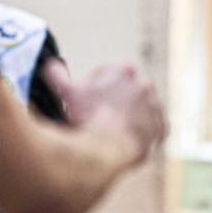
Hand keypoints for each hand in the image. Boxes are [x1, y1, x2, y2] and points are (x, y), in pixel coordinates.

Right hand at [45, 63, 164, 167]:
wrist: (106, 148)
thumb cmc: (86, 117)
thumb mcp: (67, 92)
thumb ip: (57, 74)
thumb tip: (50, 64)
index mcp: (125, 70)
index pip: (111, 76)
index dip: (97, 89)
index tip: (90, 103)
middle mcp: (146, 85)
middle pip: (128, 93)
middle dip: (117, 103)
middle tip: (101, 118)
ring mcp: (156, 107)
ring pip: (141, 111)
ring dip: (131, 118)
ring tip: (114, 132)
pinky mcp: (162, 128)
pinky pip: (153, 130)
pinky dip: (144, 135)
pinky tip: (128, 141)